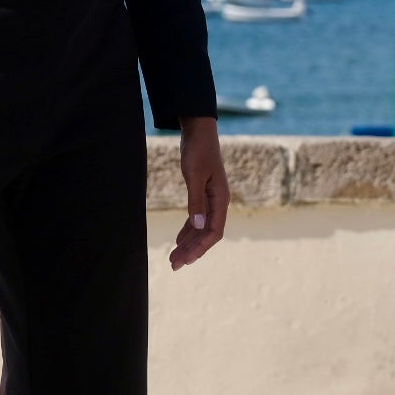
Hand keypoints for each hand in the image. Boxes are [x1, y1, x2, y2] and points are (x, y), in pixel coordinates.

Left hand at [170, 115, 226, 270]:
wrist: (198, 130)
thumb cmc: (197, 149)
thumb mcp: (194, 175)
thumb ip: (196, 200)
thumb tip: (198, 226)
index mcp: (221, 199)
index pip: (214, 232)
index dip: (200, 248)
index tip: (185, 260)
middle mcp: (219, 202)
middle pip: (207, 234)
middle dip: (191, 251)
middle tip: (174, 265)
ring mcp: (211, 199)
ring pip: (201, 228)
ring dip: (188, 243)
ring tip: (174, 258)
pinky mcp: (202, 193)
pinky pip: (197, 218)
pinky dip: (188, 230)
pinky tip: (178, 241)